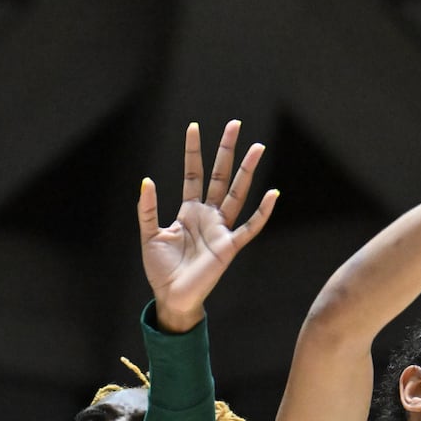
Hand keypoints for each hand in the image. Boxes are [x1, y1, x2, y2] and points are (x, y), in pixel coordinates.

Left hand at [137, 120, 278, 332]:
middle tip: (234, 124)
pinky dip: (263, 212)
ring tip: (257, 147)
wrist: (171, 296)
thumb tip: (147, 181)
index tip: (194, 127)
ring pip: (237, 193)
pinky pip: (250, 227)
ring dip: (247, 171)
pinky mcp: (229, 247)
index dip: (193, 151)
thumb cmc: (160, 269)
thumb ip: (148, 209)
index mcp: (189, 211)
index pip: (194, 174)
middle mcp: (208, 216)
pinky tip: (273, 194)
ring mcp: (221, 229)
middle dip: (227, 150)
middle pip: (220, 176)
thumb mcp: (149, 235)